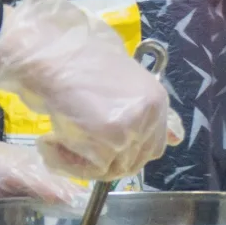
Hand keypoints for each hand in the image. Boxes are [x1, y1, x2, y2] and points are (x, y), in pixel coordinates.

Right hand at [0, 0, 182, 181]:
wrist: (49, 55)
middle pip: (133, 162)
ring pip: (110, 169)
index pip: (152, 146)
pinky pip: (91, 168)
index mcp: (157, 99)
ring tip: (53, 141)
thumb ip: (141, 110)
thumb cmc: (73, 63)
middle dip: (100, 161)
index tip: (94, 148)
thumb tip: (177, 138)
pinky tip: (49, 142)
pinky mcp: (112, 138)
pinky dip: (66, 162)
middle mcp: (151, 113)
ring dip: (78, 162)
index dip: (121, 153)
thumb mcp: (119, 84)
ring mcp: (133, 127)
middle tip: (69, 147)